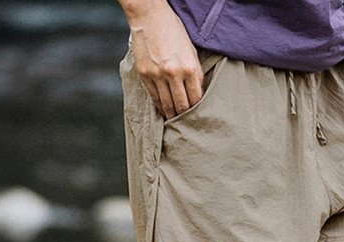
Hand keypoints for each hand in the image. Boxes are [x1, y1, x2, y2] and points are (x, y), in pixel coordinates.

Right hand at [127, 4, 203, 118]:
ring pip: (167, 104)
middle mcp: (173, 74)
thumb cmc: (173, 31)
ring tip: (176, 120)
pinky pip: (154, 97)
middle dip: (185, 116)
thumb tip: (199, 93)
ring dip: (172, 115)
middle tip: (188, 124)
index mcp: (189, 68)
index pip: (196, 99)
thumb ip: (196, 73)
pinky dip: (160, 106)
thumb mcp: (191, 50)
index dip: (197, 110)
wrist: (149, 16)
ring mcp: (157, 75)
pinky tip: (164, 111)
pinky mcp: (145, 74)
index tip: (198, 115)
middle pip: (182, 105)